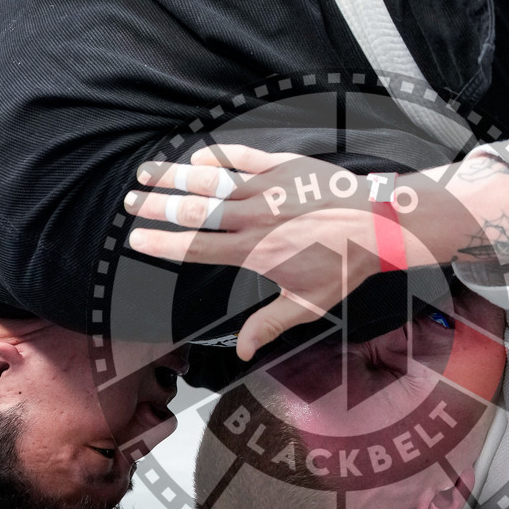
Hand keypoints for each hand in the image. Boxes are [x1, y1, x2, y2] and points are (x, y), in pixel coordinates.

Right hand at [125, 145, 381, 360]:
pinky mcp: (282, 166)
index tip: (137, 239)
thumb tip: (240, 352)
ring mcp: (266, 188)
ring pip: (210, 181)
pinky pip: (241, 157)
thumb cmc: (343, 266)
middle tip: (132, 202)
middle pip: (193, 211)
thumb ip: (268, 324)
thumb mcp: (307, 304)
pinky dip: (216, 156)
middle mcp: (252, 218)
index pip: (196, 247)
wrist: (377, 224)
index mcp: (253, 251)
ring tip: (146, 172)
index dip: (162, 243)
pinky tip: (196, 157)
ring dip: (175, 177)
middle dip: (157, 206)